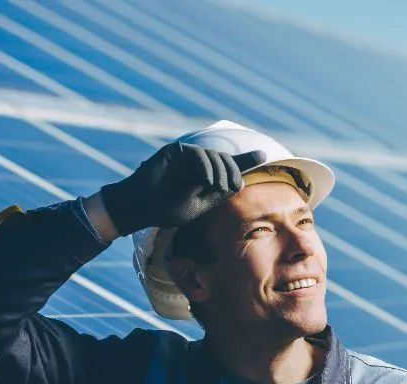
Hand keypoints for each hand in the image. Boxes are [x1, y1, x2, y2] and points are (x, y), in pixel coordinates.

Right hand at [99, 143, 264, 236]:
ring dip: (220, 173)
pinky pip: (199, 155)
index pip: (229, 165)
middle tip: (229, 188)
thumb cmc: (167, 209)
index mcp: (205, 177)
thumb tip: (240, 181)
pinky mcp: (176, 151)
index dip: (247, 159)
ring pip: (216, 157)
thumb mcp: (200, 204)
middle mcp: (197, 164)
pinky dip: (206, 168)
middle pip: (227, 161)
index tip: (264, 154)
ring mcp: (186, 156)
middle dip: (233, 173)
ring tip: (212, 187)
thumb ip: (220, 192)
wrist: (141, 207)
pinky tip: (204, 180)